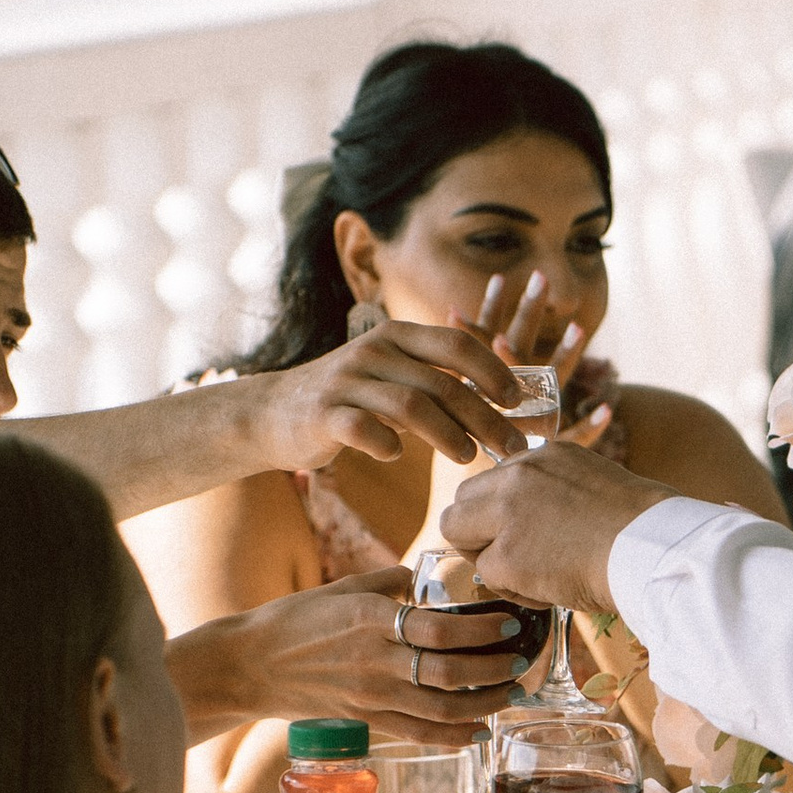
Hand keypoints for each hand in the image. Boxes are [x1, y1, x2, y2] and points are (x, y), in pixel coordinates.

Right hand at [169, 571, 530, 742]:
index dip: (481, 630)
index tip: (510, 623)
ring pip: (441, 708)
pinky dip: (454, 736)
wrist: (249, 665)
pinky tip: (480, 731)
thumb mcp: (342, 588)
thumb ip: (387, 582)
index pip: (438, 628)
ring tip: (512, 695)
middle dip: (494, 670)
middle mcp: (374, 660)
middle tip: (522, 661)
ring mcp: (370, 694)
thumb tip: (421, 574)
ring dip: (485, 705)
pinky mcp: (365, 719)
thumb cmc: (295, 620)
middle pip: (448, 672)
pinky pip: (419, 733)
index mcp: (370, 619)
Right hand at [260, 320, 529, 475]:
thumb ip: (437, 383)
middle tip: (511, 446)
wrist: (274, 411)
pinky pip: (362, 429)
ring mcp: (345, 382)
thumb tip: (503, 404)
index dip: (493, 371)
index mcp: (396, 336)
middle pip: (442, 383)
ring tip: (470, 457)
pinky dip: (386, 444)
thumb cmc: (352, 399)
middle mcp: (372, 351)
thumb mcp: (393, 377)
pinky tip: (398, 455)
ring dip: (448, 435)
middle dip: (484, 417)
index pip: (456, 343)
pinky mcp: (322, 415)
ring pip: (410, 406)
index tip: (518, 401)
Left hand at [443, 436, 675, 614]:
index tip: (527, 532)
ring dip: (488, 558)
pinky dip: (513, 590)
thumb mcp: (597, 486)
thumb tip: (540, 522)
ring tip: (534, 575)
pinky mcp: (508, 556)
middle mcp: (520, 475)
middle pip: (462, 502)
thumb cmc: (644, 530)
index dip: (502, 512)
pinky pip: (487, 577)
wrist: (658, 551)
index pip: (494, 480)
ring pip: (458, 534)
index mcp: (545, 455)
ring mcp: (509, 514)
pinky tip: (549, 591)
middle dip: (478, 532)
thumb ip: (557, 493)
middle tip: (515, 557)